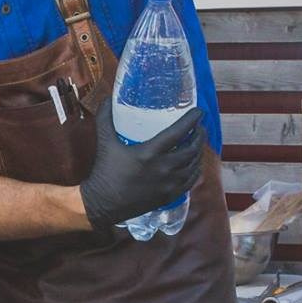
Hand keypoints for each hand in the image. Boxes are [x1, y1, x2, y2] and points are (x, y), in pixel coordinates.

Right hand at [78, 98, 203, 230]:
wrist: (102, 204)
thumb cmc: (104, 172)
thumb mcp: (105, 142)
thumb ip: (106, 118)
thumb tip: (108, 98)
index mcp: (149, 153)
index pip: (178, 132)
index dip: (192, 120)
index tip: (199, 112)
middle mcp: (163, 169)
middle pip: (191, 149)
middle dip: (199, 135)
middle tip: (199, 127)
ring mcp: (168, 185)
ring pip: (193, 165)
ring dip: (198, 152)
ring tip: (197, 143)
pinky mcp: (168, 196)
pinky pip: (190, 182)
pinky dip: (195, 170)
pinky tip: (194, 164)